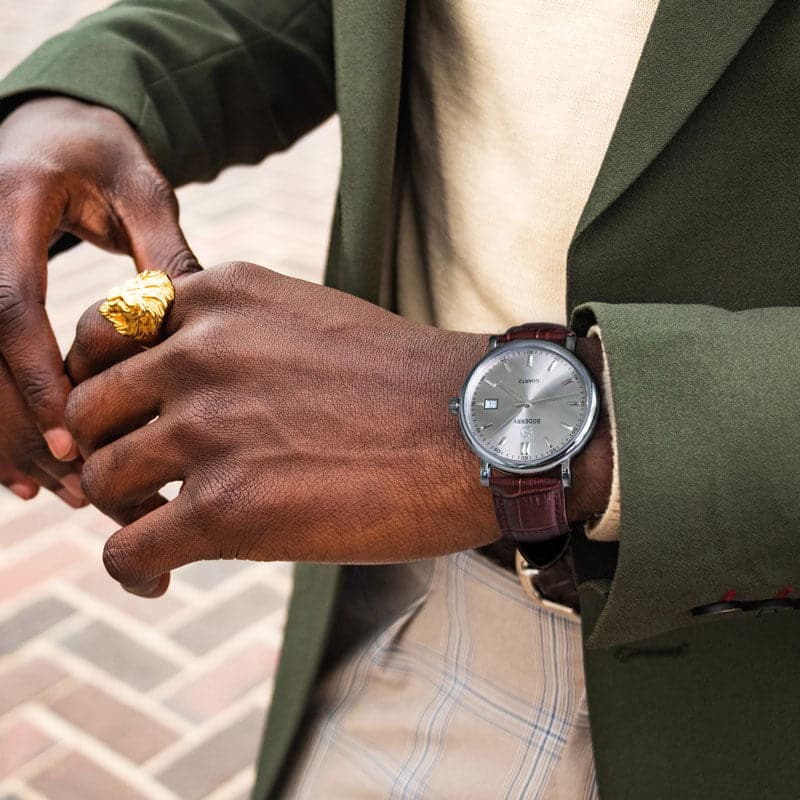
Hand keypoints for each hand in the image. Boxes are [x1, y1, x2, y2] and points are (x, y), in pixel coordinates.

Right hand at [0, 95, 198, 502]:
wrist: (43, 131)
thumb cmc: (99, 157)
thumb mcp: (141, 188)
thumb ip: (161, 247)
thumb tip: (190, 322)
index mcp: (9, 205)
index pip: (7, 303)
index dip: (36, 376)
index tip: (74, 440)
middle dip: (21, 425)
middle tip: (77, 483)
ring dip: (5, 437)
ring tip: (58, 490)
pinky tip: (25, 472)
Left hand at [64, 263, 612, 595]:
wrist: (485, 431)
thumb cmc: (409, 383)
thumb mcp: (311, 322)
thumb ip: (238, 338)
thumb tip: (185, 388)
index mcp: (224, 297)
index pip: (105, 331)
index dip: (102, 382)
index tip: (124, 419)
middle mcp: (201, 352)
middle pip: (89, 407)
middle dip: (103, 449)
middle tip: (136, 484)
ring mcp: (208, 428)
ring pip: (101, 477)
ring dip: (120, 511)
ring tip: (157, 531)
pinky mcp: (226, 508)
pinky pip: (126, 547)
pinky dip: (129, 568)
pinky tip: (159, 577)